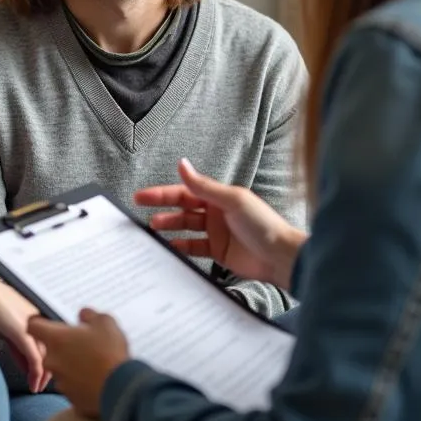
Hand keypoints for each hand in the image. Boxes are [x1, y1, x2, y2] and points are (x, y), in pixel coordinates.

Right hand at [0, 276, 51, 393]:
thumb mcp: (10, 327)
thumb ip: (20, 344)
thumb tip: (27, 364)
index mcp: (41, 316)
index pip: (53, 342)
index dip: (51, 359)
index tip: (45, 374)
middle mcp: (41, 320)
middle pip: (54, 350)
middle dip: (49, 370)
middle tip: (43, 384)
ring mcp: (34, 326)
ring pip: (47, 357)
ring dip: (43, 376)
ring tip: (37, 388)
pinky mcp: (23, 333)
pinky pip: (35, 359)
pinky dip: (36, 375)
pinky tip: (33, 384)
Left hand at [27, 310, 129, 417]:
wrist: (120, 388)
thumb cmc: (110, 352)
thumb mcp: (105, 322)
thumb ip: (89, 315)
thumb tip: (83, 315)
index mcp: (57, 338)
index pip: (33, 326)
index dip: (39, 322)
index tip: (48, 322)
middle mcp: (52, 360)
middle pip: (49, 349)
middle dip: (63, 346)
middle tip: (82, 343)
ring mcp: (60, 381)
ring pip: (60, 368)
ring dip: (71, 364)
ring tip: (94, 362)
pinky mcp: (70, 397)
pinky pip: (72, 385)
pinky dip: (80, 382)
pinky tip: (97, 378)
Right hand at [135, 159, 306, 290]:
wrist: (280, 257)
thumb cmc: (262, 224)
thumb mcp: (232, 200)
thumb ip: (204, 186)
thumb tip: (182, 164)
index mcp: (219, 196)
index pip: (185, 191)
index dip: (163, 193)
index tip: (143, 195)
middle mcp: (216, 212)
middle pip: (183, 208)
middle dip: (162, 208)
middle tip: (140, 211)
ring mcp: (217, 232)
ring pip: (186, 227)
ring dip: (169, 227)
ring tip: (152, 229)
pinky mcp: (218, 251)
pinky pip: (194, 247)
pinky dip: (181, 247)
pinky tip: (169, 247)